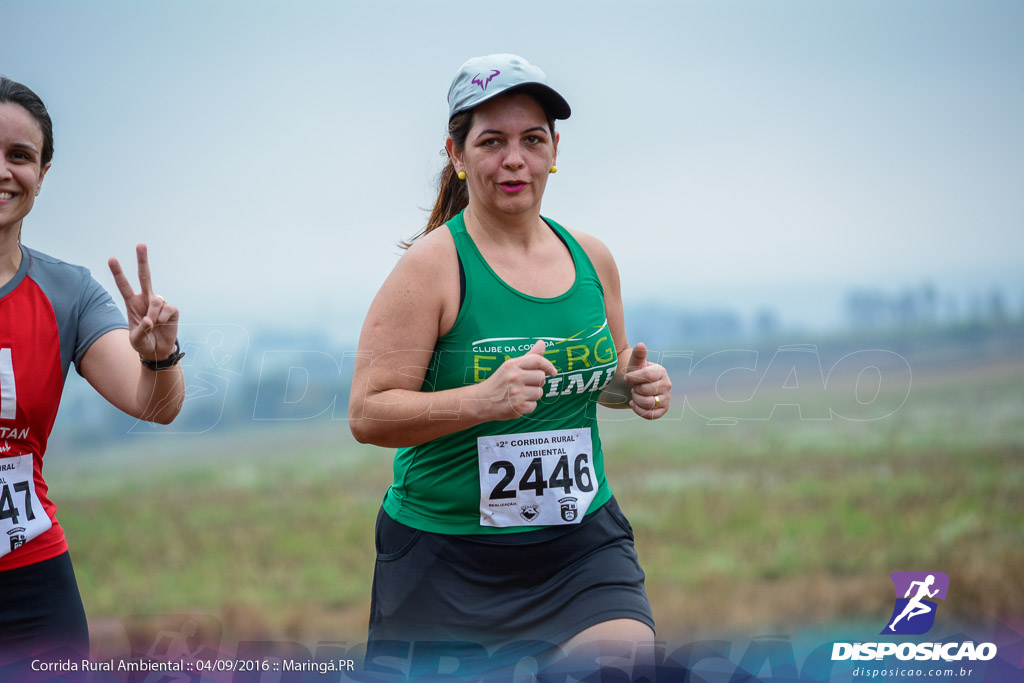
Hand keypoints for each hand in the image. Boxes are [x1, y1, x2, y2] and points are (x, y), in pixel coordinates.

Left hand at [108, 243, 178, 360]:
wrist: (158, 352)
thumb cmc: (143, 344)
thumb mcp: (135, 340)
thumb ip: (140, 330)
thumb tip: (151, 319)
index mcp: (132, 304)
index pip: (124, 286)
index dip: (118, 273)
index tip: (111, 259)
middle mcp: (145, 299)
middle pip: (144, 276)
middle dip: (143, 260)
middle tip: (141, 244)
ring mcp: (160, 303)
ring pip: (156, 300)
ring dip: (154, 315)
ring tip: (154, 326)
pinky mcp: (172, 309)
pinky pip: (167, 309)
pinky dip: (163, 319)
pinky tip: (163, 325)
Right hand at [479, 340, 556, 418]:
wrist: (481, 401)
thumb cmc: (498, 383)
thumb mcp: (510, 366)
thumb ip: (528, 356)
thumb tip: (542, 343)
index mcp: (512, 365)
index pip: (537, 360)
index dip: (548, 366)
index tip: (553, 372)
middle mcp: (515, 377)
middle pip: (541, 377)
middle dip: (536, 382)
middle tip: (524, 385)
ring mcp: (516, 392)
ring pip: (539, 392)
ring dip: (532, 395)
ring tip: (519, 395)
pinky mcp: (518, 407)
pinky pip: (534, 405)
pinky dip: (527, 406)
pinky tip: (517, 403)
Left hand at [625, 342, 670, 418]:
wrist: (635, 388)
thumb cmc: (635, 374)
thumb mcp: (634, 364)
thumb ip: (638, 355)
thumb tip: (641, 344)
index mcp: (661, 371)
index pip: (646, 376)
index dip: (633, 378)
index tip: (626, 377)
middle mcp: (667, 384)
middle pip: (645, 390)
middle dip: (634, 389)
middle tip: (633, 387)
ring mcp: (666, 398)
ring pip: (648, 403)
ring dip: (636, 400)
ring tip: (634, 394)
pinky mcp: (663, 410)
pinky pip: (651, 415)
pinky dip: (639, 411)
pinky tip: (634, 404)